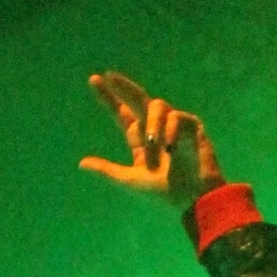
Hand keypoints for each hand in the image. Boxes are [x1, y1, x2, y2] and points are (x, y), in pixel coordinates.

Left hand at [80, 73, 225, 210]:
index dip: (108, 98)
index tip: (94, 79)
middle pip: (137, 100)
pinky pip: (177, 117)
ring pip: (157, 106)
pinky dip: (170, 130)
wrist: (195, 201)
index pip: (121, 114)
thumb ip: (108, 170)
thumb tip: (81, 163)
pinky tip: (170, 146)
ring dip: (152, 122)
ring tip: (152, 142)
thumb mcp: (131, 180)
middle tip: (109, 76)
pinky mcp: (192, 127)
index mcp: (140, 140)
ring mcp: (174, 126)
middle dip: (123, 88)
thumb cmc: (165, 194)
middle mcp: (156, 128)